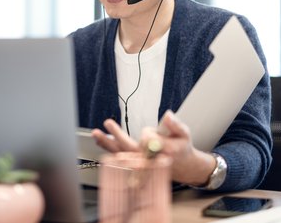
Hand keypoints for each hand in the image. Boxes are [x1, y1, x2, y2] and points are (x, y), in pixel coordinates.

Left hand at [91, 111, 215, 185]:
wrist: (183, 166)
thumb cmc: (181, 147)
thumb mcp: (184, 134)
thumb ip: (175, 125)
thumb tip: (167, 115)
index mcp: (163, 152)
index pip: (148, 142)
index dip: (147, 135)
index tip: (148, 133)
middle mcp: (150, 160)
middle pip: (130, 149)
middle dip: (118, 136)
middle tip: (108, 122)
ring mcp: (141, 165)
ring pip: (121, 154)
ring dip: (107, 144)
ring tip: (96, 133)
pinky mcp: (135, 165)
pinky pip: (119, 159)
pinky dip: (109, 150)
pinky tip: (101, 142)